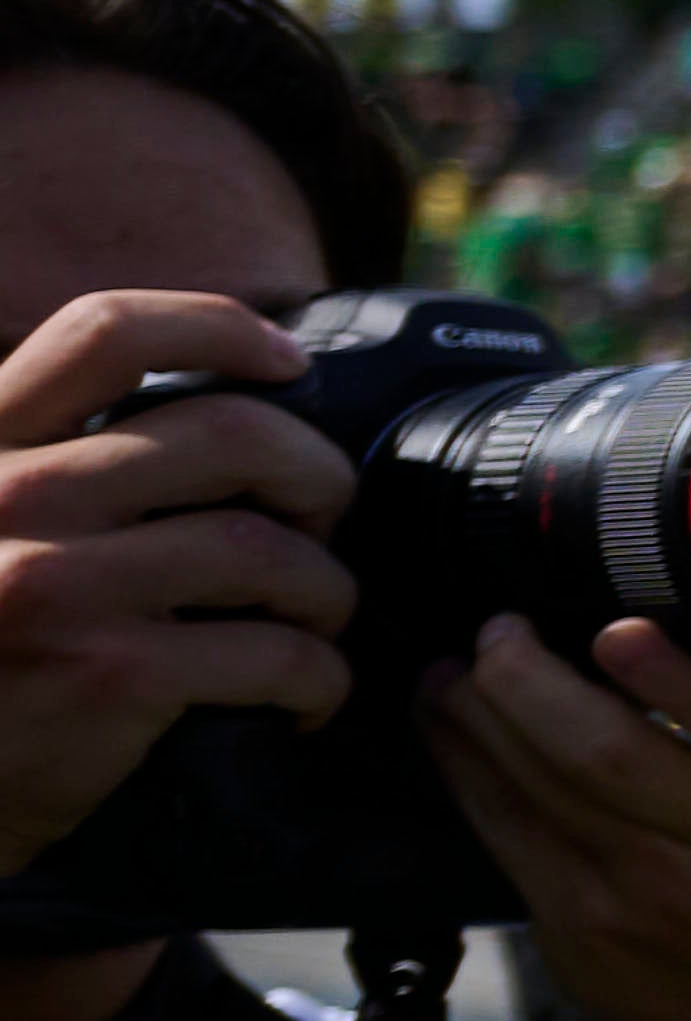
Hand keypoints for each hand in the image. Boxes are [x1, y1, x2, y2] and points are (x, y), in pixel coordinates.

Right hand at [0, 291, 357, 878]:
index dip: (221, 327)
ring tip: (316, 614)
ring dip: (326, 586)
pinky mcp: (108, 675)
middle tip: (328, 517)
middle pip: (229, 433)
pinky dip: (320, 675)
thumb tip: (225, 417)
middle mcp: (10, 498)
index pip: (104, 331)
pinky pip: (275, 654)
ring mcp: (57, 585)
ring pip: (265, 547)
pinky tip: (306, 693)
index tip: (291, 361)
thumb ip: (59, 462)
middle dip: (316, 473)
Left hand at [423, 616, 690, 1020]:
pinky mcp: (583, 925)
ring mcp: (660, 893)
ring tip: (456, 664)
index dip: (676, 675)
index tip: (613, 630)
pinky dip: (460, 762)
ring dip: (477, 711)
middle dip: (531, 679)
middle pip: (614, 753)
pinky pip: (503, 826)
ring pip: (543, 784)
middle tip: (499, 629)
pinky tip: (445, 716)